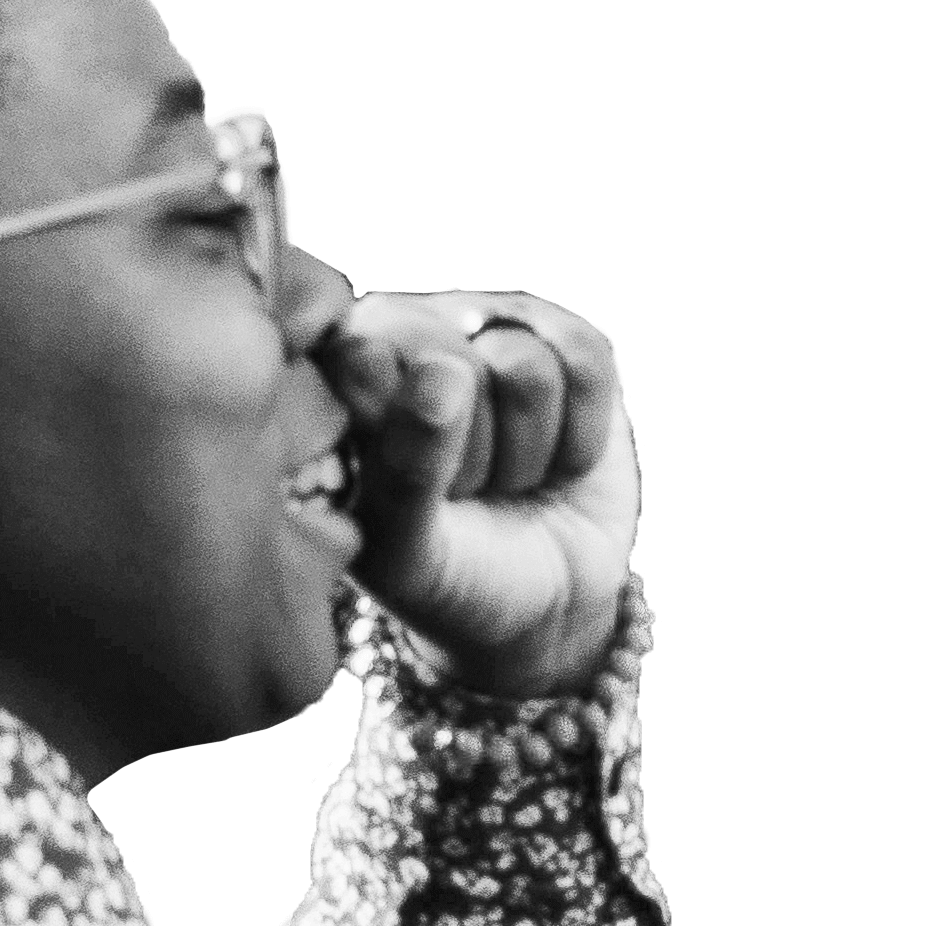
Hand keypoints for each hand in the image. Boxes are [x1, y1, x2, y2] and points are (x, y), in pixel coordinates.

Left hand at [323, 289, 640, 694]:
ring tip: (509, 479)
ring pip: (527, 367)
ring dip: (528, 453)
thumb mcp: (404, 549)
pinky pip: (588, 367)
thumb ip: (402, 467)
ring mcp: (490, 324)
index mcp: (338, 374)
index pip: (364, 363)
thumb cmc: (448, 572)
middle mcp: (407, 328)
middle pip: (454, 363)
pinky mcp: (566, 338)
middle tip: (466, 493)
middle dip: (473, 455)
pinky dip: (581, 439)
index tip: (412, 496)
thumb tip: (445, 370)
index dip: (406, 444)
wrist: (543, 602)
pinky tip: (556, 460)